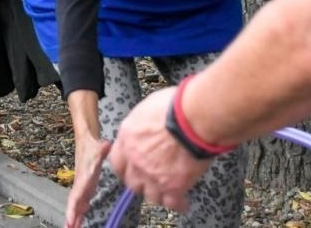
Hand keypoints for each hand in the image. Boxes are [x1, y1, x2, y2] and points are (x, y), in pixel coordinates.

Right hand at [65, 131, 112, 227]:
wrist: (85, 140)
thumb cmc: (92, 145)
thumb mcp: (98, 146)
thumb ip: (102, 148)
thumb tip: (106, 144)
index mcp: (83, 178)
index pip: (77, 195)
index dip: (73, 208)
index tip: (70, 220)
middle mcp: (81, 184)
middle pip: (74, 203)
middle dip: (70, 216)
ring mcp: (82, 187)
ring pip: (77, 206)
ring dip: (74, 218)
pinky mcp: (86, 188)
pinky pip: (81, 204)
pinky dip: (79, 214)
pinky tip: (77, 224)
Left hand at [109, 87, 209, 212]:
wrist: (192, 117)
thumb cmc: (174, 106)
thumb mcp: (147, 107)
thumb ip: (142, 124)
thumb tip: (147, 126)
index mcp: (128, 138)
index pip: (117, 161)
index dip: (125, 167)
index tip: (130, 169)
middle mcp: (136, 160)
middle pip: (132, 182)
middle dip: (141, 182)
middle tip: (150, 179)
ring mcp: (153, 175)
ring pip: (150, 195)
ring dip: (158, 193)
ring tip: (166, 191)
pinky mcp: (173, 185)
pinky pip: (172, 203)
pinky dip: (178, 203)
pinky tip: (182, 202)